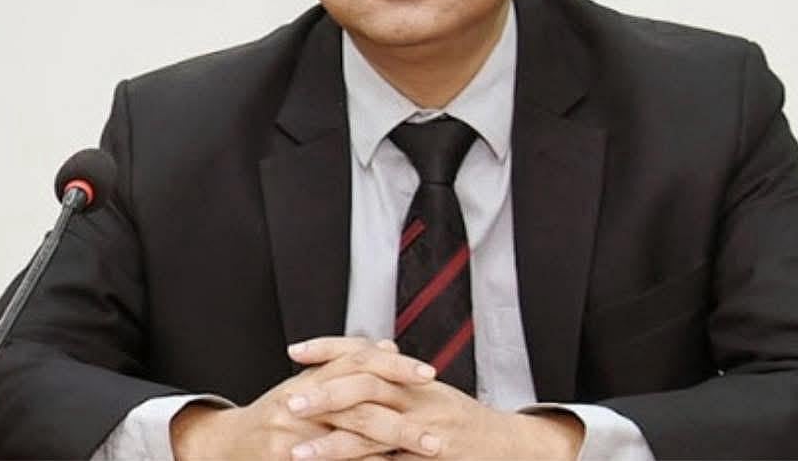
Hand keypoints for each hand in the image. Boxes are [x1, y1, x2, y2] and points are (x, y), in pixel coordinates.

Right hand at [171, 337, 437, 459]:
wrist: (226, 445)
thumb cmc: (274, 414)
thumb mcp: (310, 382)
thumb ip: (349, 365)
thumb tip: (390, 346)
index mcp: (311, 379)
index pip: (360, 362)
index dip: (396, 367)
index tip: (430, 375)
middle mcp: (300, 404)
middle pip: (362, 407)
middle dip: (404, 424)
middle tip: (438, 436)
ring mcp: (292, 438)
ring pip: (350, 444)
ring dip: (389, 456)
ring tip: (421, 459)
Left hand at [289, 339, 584, 459]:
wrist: (510, 445)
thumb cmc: (466, 424)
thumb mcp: (430, 397)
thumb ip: (398, 384)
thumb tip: (373, 358)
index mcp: (410, 375)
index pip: (364, 350)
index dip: (329, 347)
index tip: (295, 350)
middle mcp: (415, 392)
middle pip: (362, 379)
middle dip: (321, 388)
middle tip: (286, 400)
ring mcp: (423, 423)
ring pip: (369, 421)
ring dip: (328, 435)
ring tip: (294, 446)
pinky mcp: (428, 450)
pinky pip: (386, 456)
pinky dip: (355, 460)